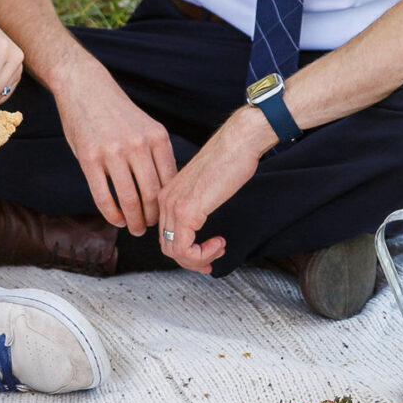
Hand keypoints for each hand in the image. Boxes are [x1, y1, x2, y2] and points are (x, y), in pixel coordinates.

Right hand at [56, 57, 179, 236]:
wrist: (85, 86)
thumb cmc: (116, 111)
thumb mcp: (145, 126)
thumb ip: (155, 153)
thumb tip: (165, 189)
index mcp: (157, 137)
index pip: (169, 181)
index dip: (168, 204)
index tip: (165, 216)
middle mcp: (137, 144)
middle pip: (151, 194)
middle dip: (152, 218)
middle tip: (149, 228)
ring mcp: (113, 151)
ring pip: (129, 198)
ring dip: (133, 220)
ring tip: (133, 228)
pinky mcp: (89, 157)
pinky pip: (103, 195)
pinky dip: (111, 213)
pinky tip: (115, 219)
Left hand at [155, 108, 272, 272]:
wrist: (238, 143)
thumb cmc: (228, 160)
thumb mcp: (204, 189)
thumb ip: (195, 206)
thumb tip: (197, 227)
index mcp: (167, 194)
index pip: (167, 235)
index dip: (186, 252)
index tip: (207, 253)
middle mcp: (165, 200)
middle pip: (167, 247)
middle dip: (192, 260)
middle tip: (213, 258)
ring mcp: (174, 205)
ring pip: (174, 252)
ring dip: (198, 259)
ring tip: (218, 248)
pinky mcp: (187, 210)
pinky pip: (185, 249)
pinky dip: (202, 254)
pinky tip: (218, 244)